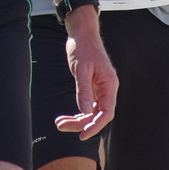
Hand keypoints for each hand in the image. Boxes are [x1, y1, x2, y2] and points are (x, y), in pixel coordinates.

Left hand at [54, 10, 117, 139]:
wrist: (82, 34)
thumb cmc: (83, 48)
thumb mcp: (81, 69)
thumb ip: (84, 90)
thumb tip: (85, 112)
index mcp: (109, 84)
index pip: (107, 112)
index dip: (96, 125)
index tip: (83, 134)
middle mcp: (107, 89)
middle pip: (97, 114)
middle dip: (81, 123)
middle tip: (61, 126)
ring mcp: (100, 90)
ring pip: (91, 112)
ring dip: (76, 120)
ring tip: (59, 123)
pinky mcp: (93, 89)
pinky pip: (87, 106)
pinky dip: (77, 113)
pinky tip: (64, 118)